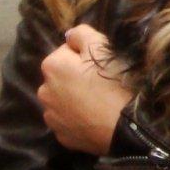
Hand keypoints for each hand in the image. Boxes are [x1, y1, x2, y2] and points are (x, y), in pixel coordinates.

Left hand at [38, 25, 132, 155]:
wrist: (125, 125)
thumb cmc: (114, 81)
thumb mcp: (102, 47)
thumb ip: (81, 34)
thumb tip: (68, 35)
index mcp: (52, 66)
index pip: (66, 51)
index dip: (84, 54)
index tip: (101, 63)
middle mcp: (44, 91)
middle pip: (61, 77)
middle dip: (76, 76)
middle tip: (101, 81)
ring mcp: (51, 116)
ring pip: (63, 99)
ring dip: (74, 98)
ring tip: (99, 101)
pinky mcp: (61, 136)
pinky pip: (68, 120)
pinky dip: (77, 118)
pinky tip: (94, 117)